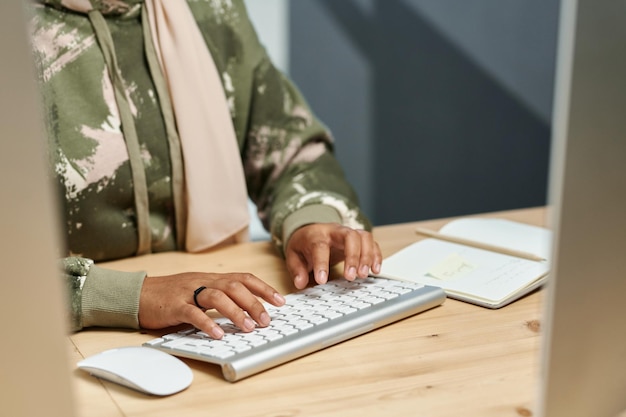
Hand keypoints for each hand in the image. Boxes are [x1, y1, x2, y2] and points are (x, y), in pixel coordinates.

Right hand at [138, 272, 284, 338]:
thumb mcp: (200, 290)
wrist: (139, 294)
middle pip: (234, 286)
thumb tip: (248, 310)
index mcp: (211, 278)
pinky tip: (218, 334)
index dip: (263, 288)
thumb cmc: (172, 295)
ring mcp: (188, 293)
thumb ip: (220, 296)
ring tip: (248, 328)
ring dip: (235, 312)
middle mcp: (203, 282)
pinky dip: (207, 324)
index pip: (243, 278)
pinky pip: (192, 313)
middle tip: (267, 320)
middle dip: (254, 303)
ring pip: (217, 297)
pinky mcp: (174, 306)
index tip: (280, 301)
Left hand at [285, 223, 382, 288]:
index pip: (320, 246)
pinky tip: (375, 270)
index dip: (322, 263)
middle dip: (353, 256)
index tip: (322, 280)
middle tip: (351, 277)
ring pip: (364, 237)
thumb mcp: (293, 255)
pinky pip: (372, 242)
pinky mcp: (359, 238)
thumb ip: (296, 269)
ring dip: (367, 256)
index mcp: (316, 235)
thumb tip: (300, 282)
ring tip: (363, 275)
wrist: (311, 230)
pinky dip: (376, 256)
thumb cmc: (304, 244)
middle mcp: (335, 231)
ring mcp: (349, 233)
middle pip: (349, 236)